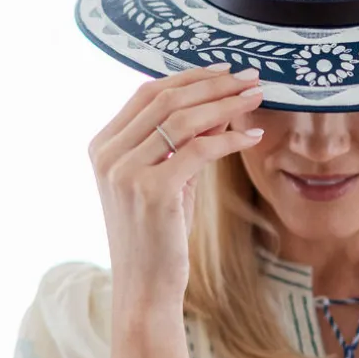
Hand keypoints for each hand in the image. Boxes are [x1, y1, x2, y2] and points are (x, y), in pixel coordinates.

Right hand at [88, 64, 264, 309]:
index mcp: (103, 146)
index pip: (148, 93)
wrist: (145, 287)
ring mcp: (125, 171)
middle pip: (167, 99)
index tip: (226, 70)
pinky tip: (253, 137)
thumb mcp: (170, 180)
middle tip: (250, 77)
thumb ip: (187, 142)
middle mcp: (108, 154)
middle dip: (213, 84)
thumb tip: (221, 104)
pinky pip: (199, 150)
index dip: (190, 77)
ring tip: (256, 97)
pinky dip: (230, 139)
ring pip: (183, 119)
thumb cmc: (159, 236)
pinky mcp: (152, 190)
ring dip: (225, 103)